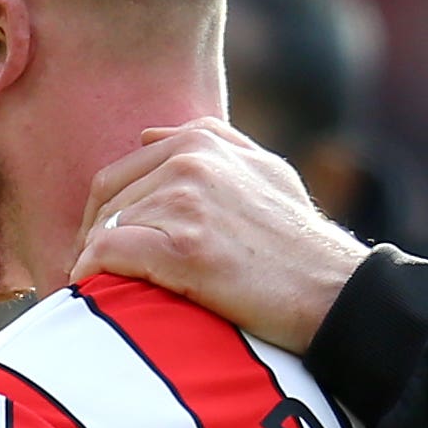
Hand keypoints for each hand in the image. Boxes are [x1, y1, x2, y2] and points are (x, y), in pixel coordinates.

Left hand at [72, 118, 371, 352]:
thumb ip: (216, 144)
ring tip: (100, 291)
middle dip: (94, 237)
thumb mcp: (268, 172)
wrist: (335, 291)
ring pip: (105, 227)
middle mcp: (191, 161)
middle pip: (107, 198)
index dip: (106, 214)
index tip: (106, 247)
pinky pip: (107, 254)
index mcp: (204, 141)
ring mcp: (185, 202)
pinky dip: (92, 276)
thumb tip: (149, 133)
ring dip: (94, 263)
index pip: (123, 171)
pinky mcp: (182, 247)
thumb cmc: (301, 243)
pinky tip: (98, 294)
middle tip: (94, 276)